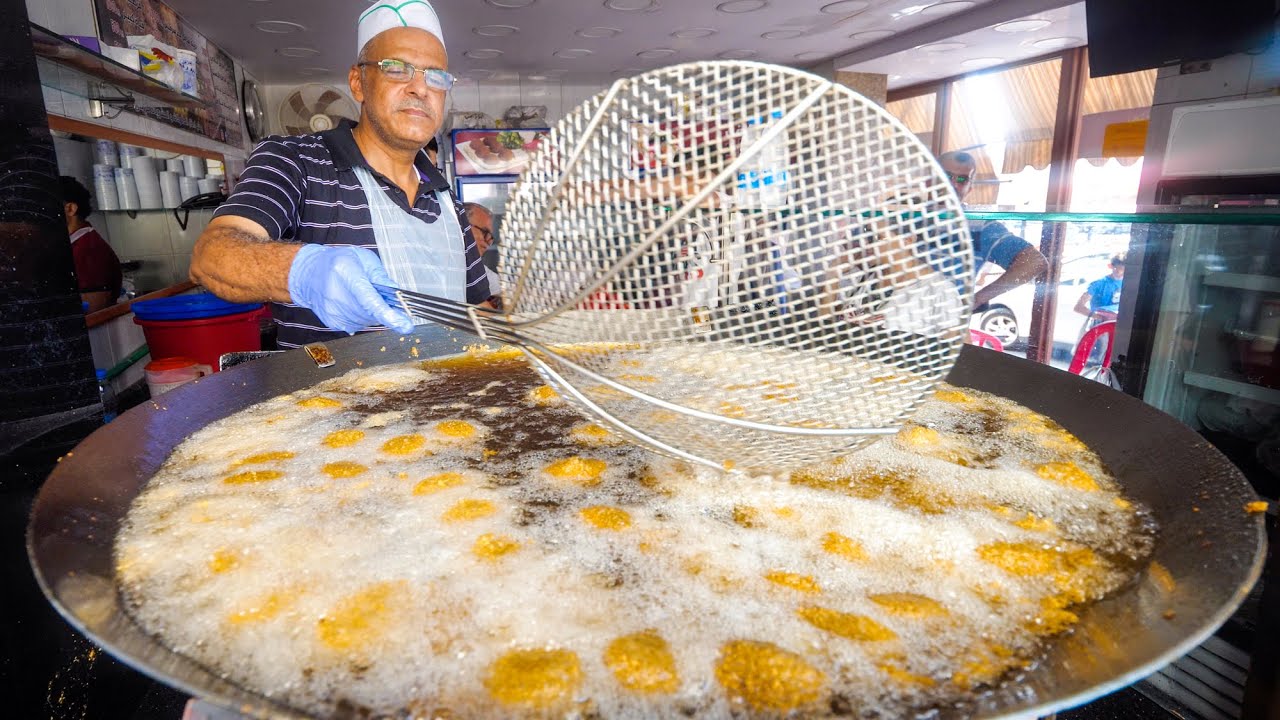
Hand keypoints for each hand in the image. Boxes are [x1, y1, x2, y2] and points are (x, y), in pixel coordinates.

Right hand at [287, 245, 414, 334]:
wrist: (308, 274)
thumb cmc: (338, 262)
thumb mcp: (362, 258)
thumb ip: (381, 275)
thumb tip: (397, 293)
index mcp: (346, 273)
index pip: (369, 299)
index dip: (388, 314)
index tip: (404, 325)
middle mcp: (336, 294)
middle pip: (371, 312)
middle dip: (382, 307)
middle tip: (377, 294)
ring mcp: (333, 311)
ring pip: (367, 321)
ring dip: (371, 312)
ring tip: (360, 296)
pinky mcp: (332, 322)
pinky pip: (358, 325)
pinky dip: (362, 317)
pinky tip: (353, 304)